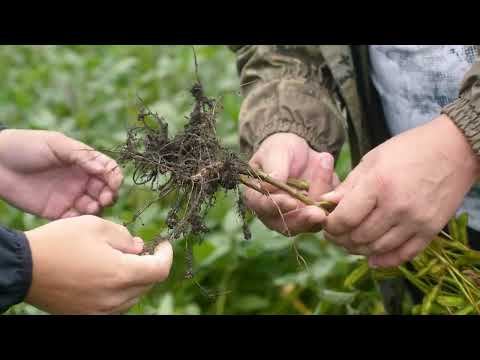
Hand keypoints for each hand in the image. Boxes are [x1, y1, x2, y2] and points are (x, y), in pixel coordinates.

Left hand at [0, 129, 122, 219]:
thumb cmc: (26, 146)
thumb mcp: (57, 144)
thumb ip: (82, 156)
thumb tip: (103, 170)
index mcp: (84, 162)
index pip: (109, 170)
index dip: (115, 177)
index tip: (113, 183)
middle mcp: (81, 180)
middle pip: (106, 190)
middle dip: (110, 195)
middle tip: (105, 198)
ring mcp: (70, 196)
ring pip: (95, 206)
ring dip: (98, 208)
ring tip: (92, 207)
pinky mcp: (57, 212)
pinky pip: (76, 219)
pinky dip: (82, 220)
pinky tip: (80, 216)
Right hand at [24, 215, 172, 313]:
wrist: (24, 267)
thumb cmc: (60, 242)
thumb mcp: (97, 226)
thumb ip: (126, 237)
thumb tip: (139, 248)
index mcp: (120, 274)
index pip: (160, 270)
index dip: (167, 255)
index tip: (163, 244)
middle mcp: (114, 298)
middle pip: (148, 283)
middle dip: (150, 264)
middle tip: (138, 248)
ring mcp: (101, 310)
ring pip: (133, 295)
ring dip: (135, 278)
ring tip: (120, 260)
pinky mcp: (87, 315)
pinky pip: (116, 305)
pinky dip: (120, 291)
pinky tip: (107, 276)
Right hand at [245, 133, 337, 235]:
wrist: (301, 152)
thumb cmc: (280, 150)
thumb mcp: (274, 151)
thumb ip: (273, 167)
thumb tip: (270, 185)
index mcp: (257, 198)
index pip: (263, 207)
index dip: (276, 206)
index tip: (291, 201)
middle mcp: (275, 214)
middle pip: (287, 226)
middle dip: (303, 219)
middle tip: (318, 213)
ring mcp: (297, 217)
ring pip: (310, 223)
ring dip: (321, 204)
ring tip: (326, 169)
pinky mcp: (316, 216)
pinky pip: (328, 213)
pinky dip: (332, 197)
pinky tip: (331, 173)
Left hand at [321, 115, 479, 267]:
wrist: (454, 149)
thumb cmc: (408, 149)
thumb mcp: (372, 159)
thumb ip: (348, 185)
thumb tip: (325, 203)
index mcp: (378, 184)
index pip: (345, 219)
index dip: (330, 226)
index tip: (327, 223)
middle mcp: (397, 206)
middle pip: (359, 237)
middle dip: (341, 239)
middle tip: (335, 234)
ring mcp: (416, 221)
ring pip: (378, 248)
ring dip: (360, 249)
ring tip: (351, 242)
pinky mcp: (431, 229)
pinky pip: (404, 254)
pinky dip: (386, 259)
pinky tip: (373, 258)